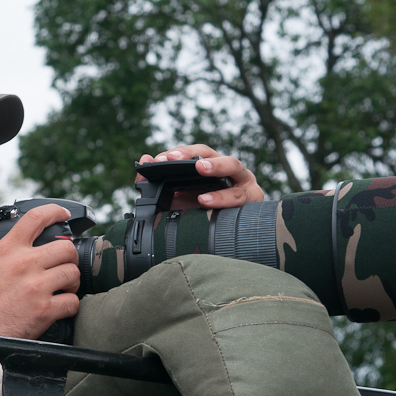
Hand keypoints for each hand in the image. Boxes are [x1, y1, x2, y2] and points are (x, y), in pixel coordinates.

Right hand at [0, 204, 79, 339]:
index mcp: (8, 250)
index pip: (36, 218)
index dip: (55, 211)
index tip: (63, 214)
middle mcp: (25, 264)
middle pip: (66, 248)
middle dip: (69, 256)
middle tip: (64, 264)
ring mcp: (36, 287)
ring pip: (73, 273)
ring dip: (71, 281)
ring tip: (63, 286)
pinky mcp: (44, 310)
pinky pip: (72, 302)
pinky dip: (70, 305)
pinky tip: (61, 305)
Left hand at [137, 144, 263, 208]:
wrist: (233, 243)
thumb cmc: (205, 216)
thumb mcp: (177, 201)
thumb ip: (156, 183)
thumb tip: (142, 162)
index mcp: (210, 168)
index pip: (194, 152)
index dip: (177, 153)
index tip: (157, 159)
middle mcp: (227, 170)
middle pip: (212, 153)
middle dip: (192, 153)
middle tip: (174, 158)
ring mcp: (243, 182)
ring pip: (233, 165)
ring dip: (216, 166)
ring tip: (200, 169)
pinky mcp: (253, 198)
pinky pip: (239, 195)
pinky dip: (222, 197)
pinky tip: (206, 201)